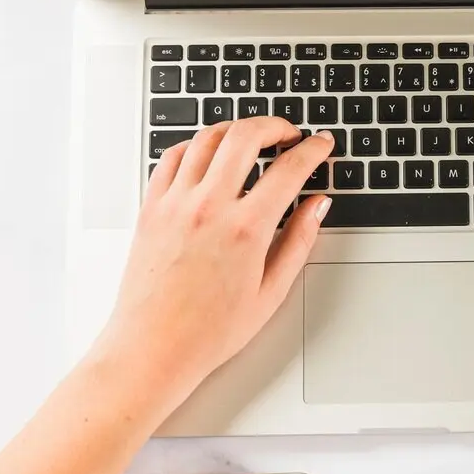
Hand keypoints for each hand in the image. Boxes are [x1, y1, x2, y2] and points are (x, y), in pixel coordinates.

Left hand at [94, 119, 333, 409]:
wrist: (153, 347)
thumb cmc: (210, 331)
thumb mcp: (271, 292)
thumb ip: (299, 241)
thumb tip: (318, 206)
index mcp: (246, 230)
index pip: (289, 169)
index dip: (313, 150)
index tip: (322, 145)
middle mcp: (209, 207)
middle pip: (245, 136)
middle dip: (274, 125)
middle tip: (288, 134)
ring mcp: (176, 203)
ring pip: (207, 138)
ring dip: (235, 130)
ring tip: (251, 138)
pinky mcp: (151, 207)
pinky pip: (174, 157)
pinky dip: (196, 146)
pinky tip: (209, 155)